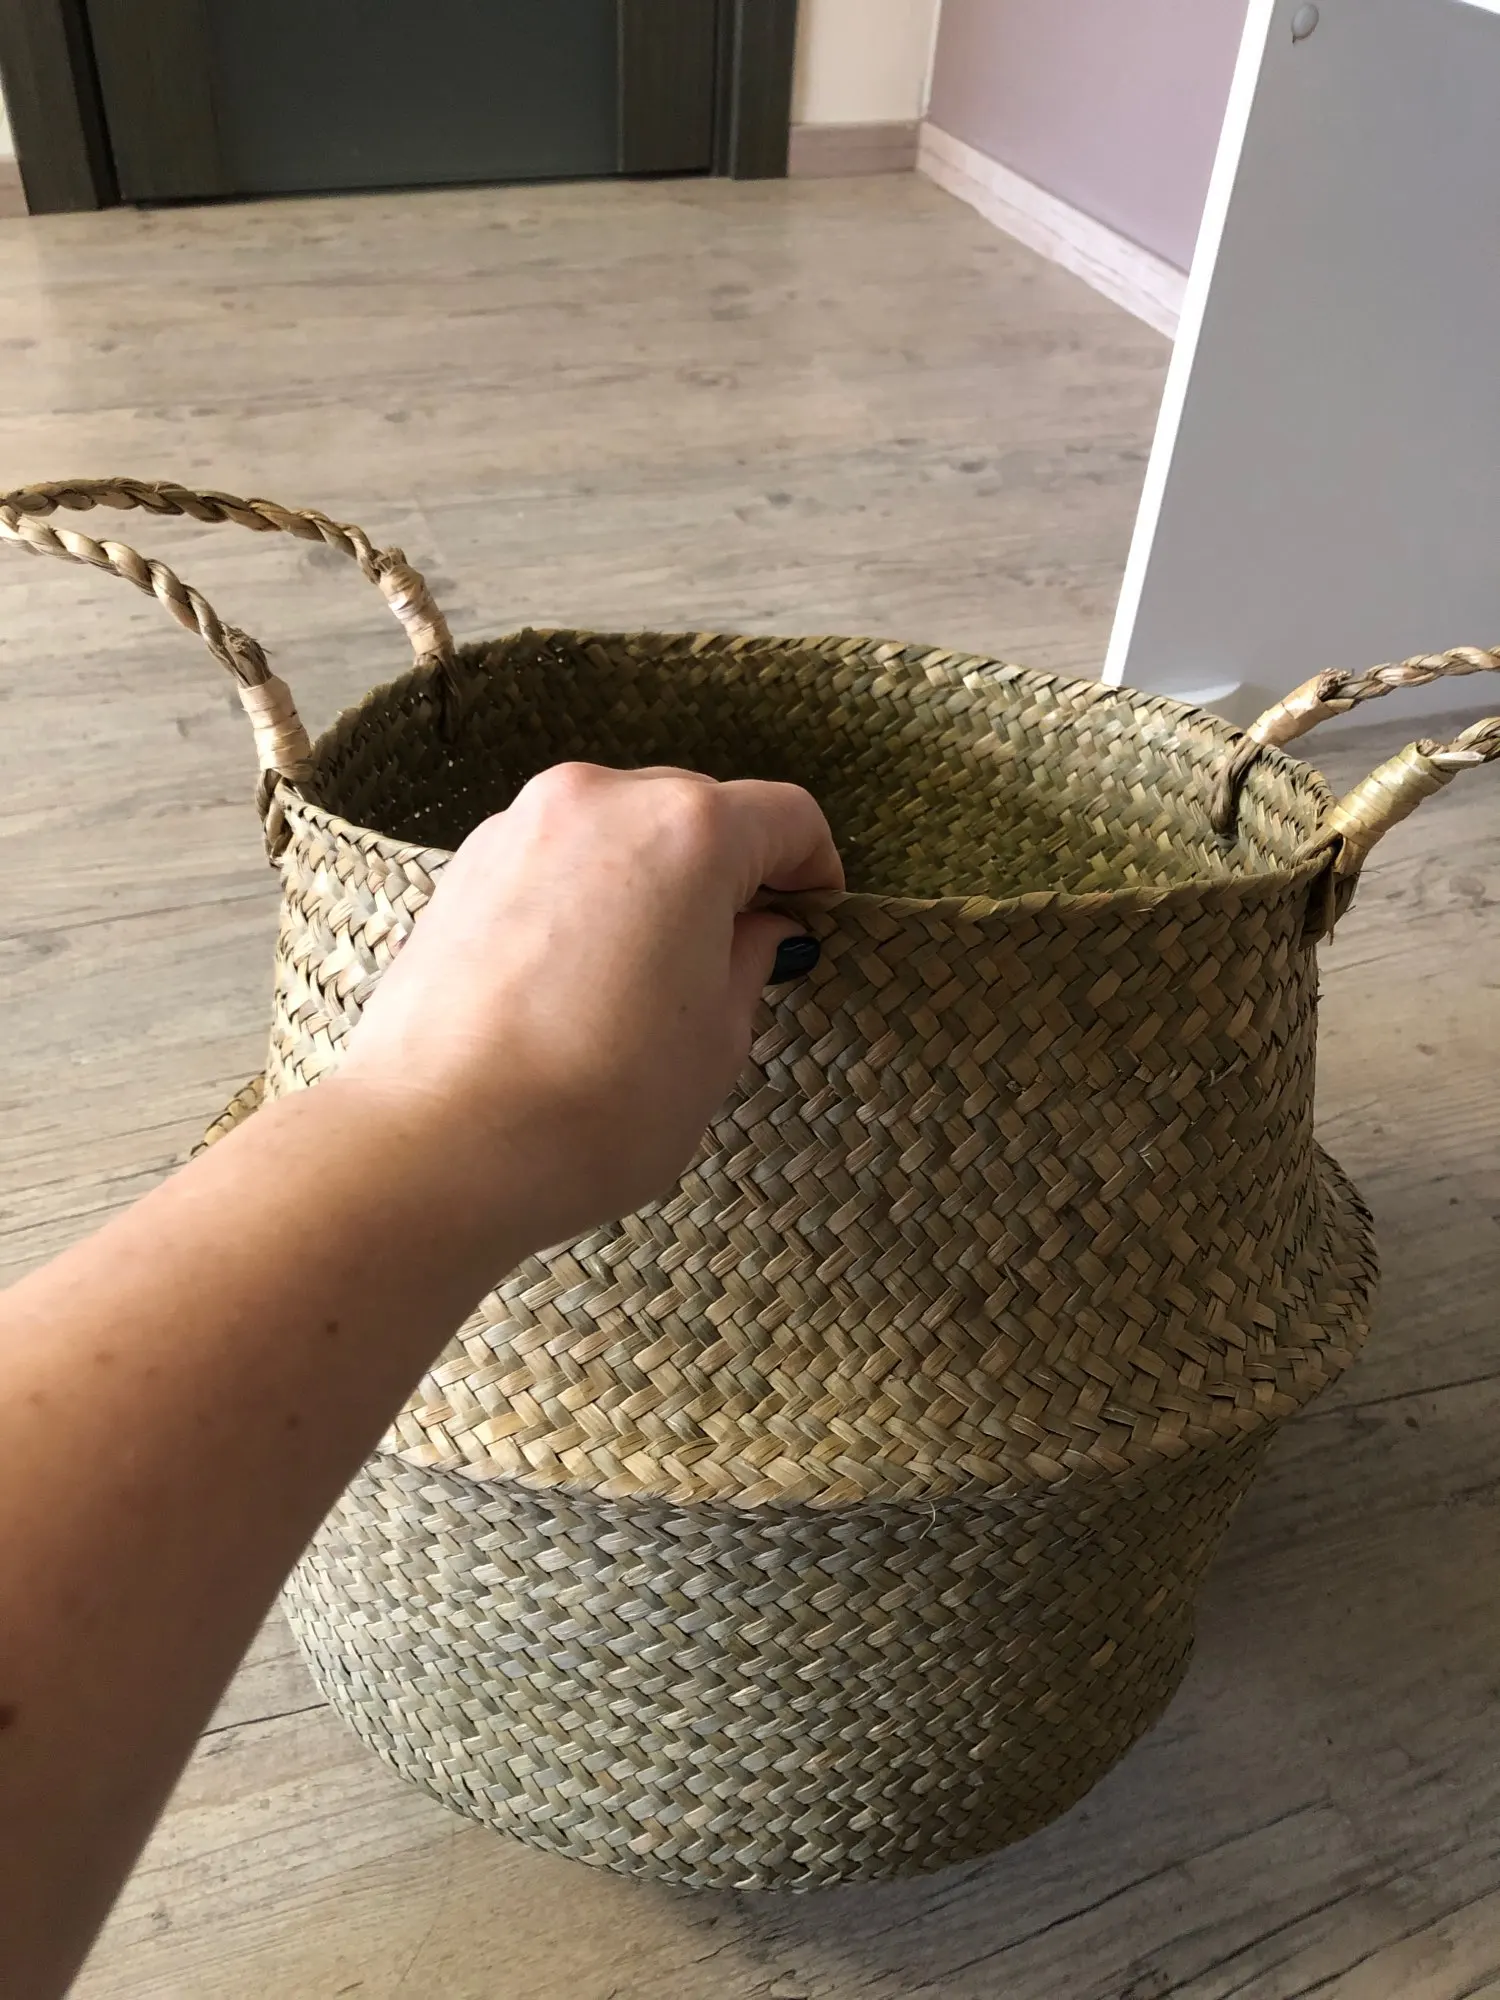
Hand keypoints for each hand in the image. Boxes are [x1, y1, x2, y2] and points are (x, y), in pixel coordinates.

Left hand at [336, 762, 842, 1253]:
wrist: (438, 1143)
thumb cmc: (595, 1105)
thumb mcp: (716, 1042)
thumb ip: (750, 961)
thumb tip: (762, 929)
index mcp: (688, 830)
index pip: (785, 816)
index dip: (813, 867)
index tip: (812, 915)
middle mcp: (602, 800)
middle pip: (698, 809)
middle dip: (730, 870)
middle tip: (741, 950)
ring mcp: (521, 825)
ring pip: (620, 830)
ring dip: (653, 880)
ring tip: (652, 973)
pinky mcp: (463, 867)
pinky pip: (555, 859)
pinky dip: (585, 895)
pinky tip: (583, 977)